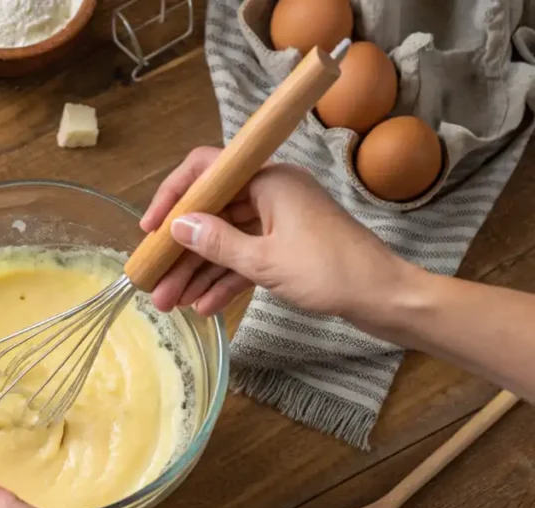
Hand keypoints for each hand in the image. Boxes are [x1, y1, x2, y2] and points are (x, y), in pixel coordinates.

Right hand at [140, 146, 409, 319]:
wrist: (385, 298)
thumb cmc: (332, 272)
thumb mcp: (266, 261)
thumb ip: (217, 244)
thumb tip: (178, 227)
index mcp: (269, 180)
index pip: (207, 171)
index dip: (173, 197)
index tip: (151, 230)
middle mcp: (271, 194)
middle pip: (212, 214)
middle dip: (182, 251)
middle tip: (155, 282)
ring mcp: (279, 221)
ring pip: (226, 242)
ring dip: (198, 272)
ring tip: (171, 303)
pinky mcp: (287, 248)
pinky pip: (245, 259)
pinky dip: (225, 280)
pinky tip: (204, 306)